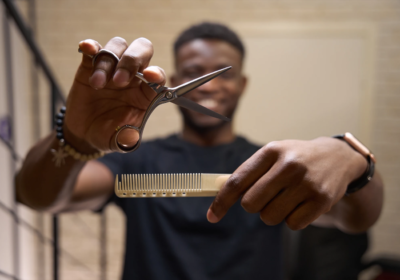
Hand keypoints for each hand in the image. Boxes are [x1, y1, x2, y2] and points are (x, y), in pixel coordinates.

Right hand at [64, 37, 165, 151]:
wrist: (84, 133)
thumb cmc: (109, 134)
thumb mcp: (119, 142)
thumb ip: (127, 140)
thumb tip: (131, 137)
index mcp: (146, 93)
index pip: (158, 76)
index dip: (157, 73)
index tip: (150, 75)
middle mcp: (133, 76)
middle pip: (142, 50)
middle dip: (132, 60)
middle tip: (119, 81)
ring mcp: (113, 68)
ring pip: (119, 46)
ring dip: (109, 62)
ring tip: (98, 85)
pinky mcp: (91, 65)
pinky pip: (94, 48)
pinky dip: (91, 46)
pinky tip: (86, 48)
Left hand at [207, 137, 367, 229]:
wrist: (337, 158)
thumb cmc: (296, 159)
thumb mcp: (273, 155)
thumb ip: (249, 173)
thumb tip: (220, 193)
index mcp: (271, 151)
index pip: (237, 181)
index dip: (221, 201)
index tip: (212, 216)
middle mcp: (288, 165)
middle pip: (250, 204)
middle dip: (253, 206)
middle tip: (266, 197)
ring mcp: (306, 183)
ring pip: (269, 217)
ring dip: (273, 213)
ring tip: (286, 198)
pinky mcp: (321, 200)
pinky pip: (291, 224)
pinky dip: (292, 219)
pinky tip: (301, 203)